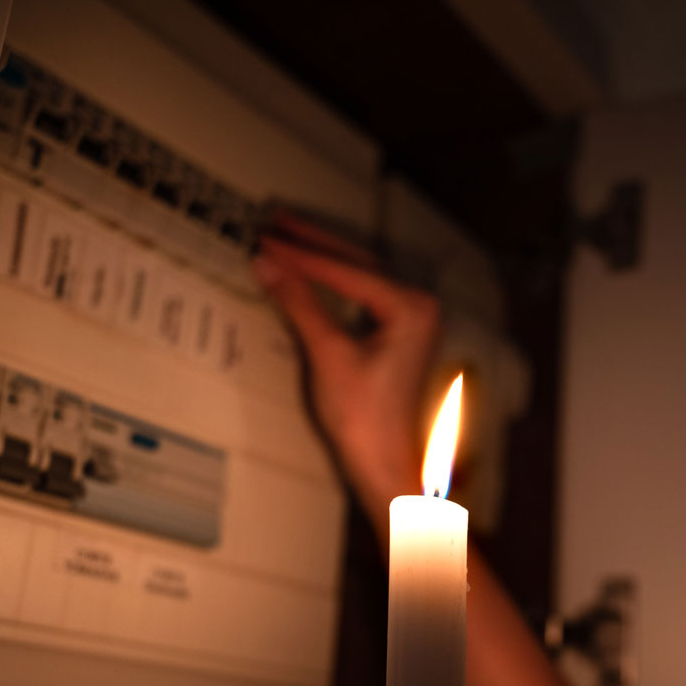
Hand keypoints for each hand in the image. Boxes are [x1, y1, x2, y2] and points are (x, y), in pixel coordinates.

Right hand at [253, 226, 440, 529]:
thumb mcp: (328, 354)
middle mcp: (419, 306)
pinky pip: (362, 295)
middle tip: (273, 222)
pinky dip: (333, 283)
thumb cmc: (363, 417)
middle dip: (313, 244)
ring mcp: (412, 320)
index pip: (347, 270)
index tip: (266, 239)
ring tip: (285, 237)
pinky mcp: (400, 335)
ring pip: (360, 276)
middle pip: (357, 264)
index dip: (303, 255)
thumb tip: (267, 263)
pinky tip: (309, 271)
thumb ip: (300, 303)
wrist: (383, 464)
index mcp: (411, 307)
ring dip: (322, 258)